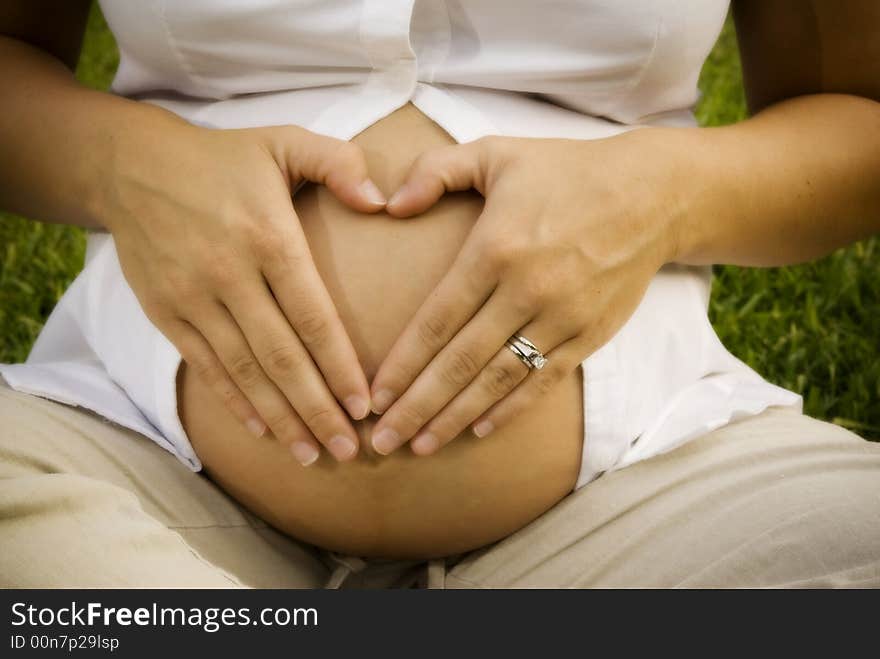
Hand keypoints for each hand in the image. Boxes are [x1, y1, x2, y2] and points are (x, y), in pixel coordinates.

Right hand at [100, 120, 386, 464]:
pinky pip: (206, 367)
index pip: (312, 317)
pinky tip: (263, 431)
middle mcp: (229, 274)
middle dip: (317, 409)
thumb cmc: (223, 158)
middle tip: (349, 451)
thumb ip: (340, 163)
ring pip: (244, 371)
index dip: (339, 366)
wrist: (131, 165)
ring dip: (281, 419)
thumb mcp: (284, 140)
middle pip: (281, 357)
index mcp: (267, 236)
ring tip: (312, 455)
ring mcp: (193, 298)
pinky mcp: (166, 312)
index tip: (365, 404)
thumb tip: (383, 202)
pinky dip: (236, 402)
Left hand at [368, 130, 678, 454]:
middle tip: (383, 440)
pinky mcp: (590, 335)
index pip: (438, 320)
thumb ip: (436, 171)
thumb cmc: (566, 171)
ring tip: (421, 445)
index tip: (375, 396)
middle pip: (461, 362)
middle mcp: (527, 290)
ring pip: (499, 380)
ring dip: (456, 417)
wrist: (653, 195)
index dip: (403, 363)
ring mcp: (562, 318)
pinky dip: (511, 408)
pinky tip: (480, 429)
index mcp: (496, 248)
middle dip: (418, 405)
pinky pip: (543, 381)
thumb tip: (388, 205)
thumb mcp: (496, 153)